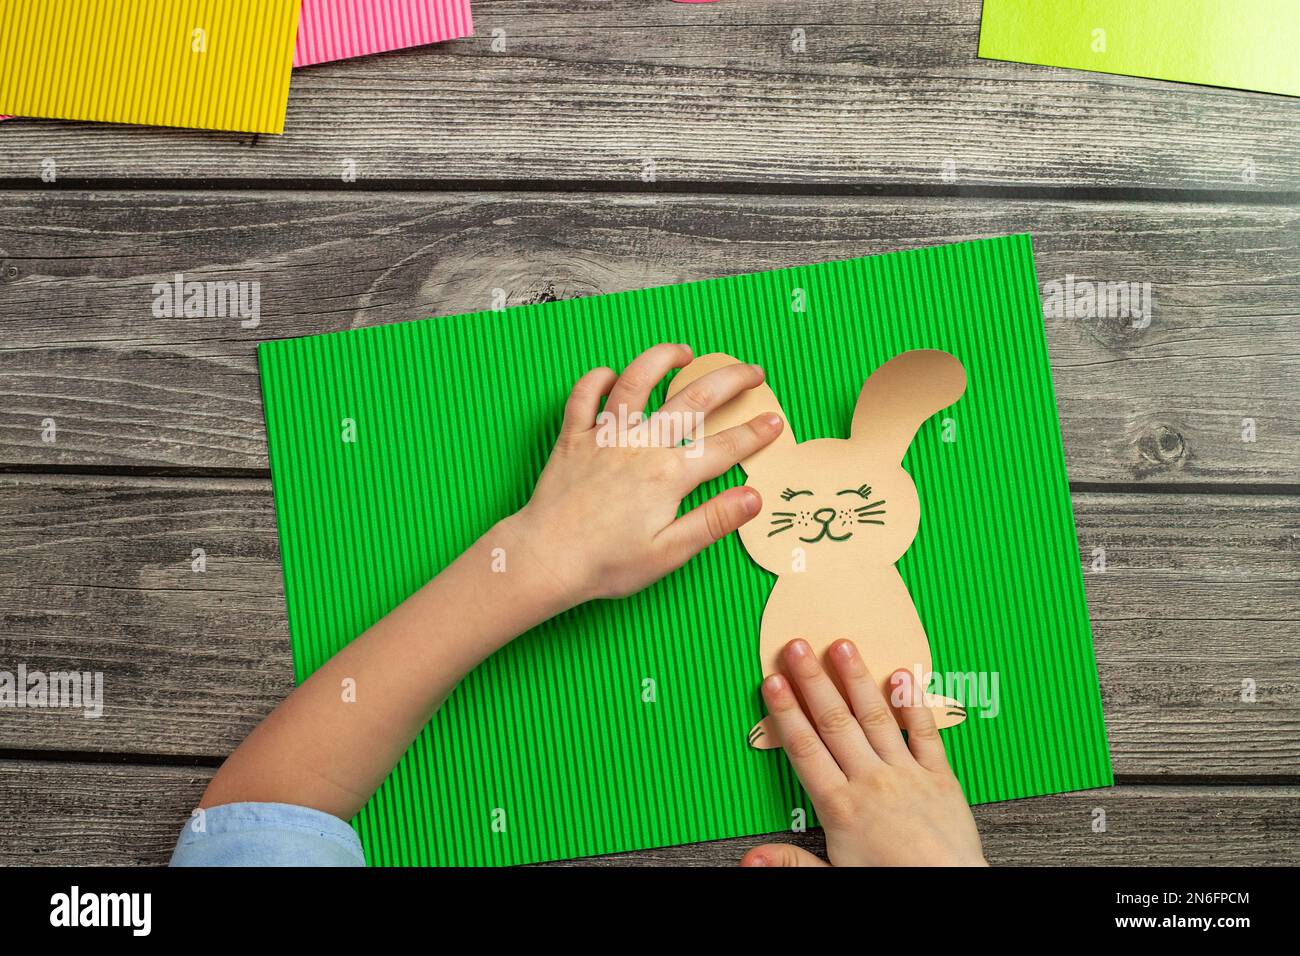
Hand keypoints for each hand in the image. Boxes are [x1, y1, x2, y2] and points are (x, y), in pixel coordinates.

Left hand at [505, 343, 783, 606]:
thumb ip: (713, 521)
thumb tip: (754, 497)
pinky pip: (583, 396)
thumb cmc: (606, 563)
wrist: (545, 559)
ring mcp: (604, 436)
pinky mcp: (573, 437)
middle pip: (694, 400)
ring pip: (637, 380)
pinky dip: (596, 379)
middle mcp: (640, 445)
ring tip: (684, 352)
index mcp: (668, 475)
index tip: (775, 421)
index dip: (755, 433)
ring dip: (663, 359)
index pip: (724, 447)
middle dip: (729, 381)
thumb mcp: (669, 553)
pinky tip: (610, 375)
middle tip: (752, 371)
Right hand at [741, 639, 986, 866]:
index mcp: (840, 807)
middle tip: (797, 647)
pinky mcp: (940, 777)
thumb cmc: (893, 883)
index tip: (772, 682)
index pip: (805, 748)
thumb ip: (791, 863)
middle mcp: (870, 782)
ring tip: (842, 646)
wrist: (949, 893)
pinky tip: (902, 675)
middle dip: (812, 681)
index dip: (786, 712)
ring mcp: (906, 774)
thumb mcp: (833, 879)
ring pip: (875, 717)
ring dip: (856, 679)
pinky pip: (925, 733)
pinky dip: (913, 703)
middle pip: (834, 722)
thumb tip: (750, 859)